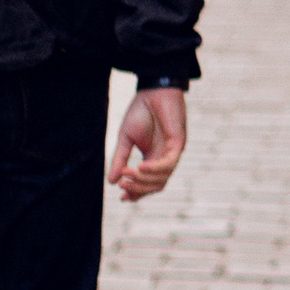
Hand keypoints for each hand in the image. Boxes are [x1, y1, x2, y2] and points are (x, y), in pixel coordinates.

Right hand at [110, 86, 186, 203]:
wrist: (152, 91)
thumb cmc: (140, 112)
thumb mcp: (125, 139)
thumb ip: (120, 159)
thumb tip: (111, 182)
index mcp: (152, 158)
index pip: (147, 184)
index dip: (136, 193)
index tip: (121, 198)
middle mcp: (164, 158)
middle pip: (156, 186)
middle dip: (139, 189)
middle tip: (123, 187)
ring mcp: (172, 152)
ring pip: (162, 178)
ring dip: (144, 180)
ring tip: (128, 175)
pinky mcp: (178, 143)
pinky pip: (168, 163)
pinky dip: (154, 169)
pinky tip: (140, 167)